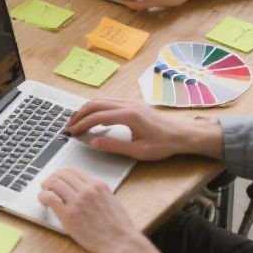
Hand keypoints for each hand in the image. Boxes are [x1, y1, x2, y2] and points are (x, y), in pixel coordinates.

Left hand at [39, 168, 160, 252]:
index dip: (60, 174)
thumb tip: (80, 189)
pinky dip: (43, 197)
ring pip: (53, 183)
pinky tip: (44, 202)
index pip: (72, 171)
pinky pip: (49, 198)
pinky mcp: (69, 214)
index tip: (56, 179)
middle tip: (47, 186)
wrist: (121, 243)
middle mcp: (87, 190)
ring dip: (45, 187)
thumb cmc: (118, 226)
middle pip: (61, 175)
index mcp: (98, 185)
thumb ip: (96, 192)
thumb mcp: (110, 200)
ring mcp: (77, 201)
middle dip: (51, 179)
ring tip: (44, 194)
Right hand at [64, 98, 222, 160]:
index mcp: (128, 116)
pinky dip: (96, 108)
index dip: (82, 124)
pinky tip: (93, 116)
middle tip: (68, 125)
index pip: (97, 117)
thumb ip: (114, 146)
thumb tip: (93, 142)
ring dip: (86, 109)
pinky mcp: (133, 104)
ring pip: (101, 101)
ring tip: (76, 121)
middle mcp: (127, 105)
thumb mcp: (139, 151)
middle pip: (96, 104)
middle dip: (79, 114)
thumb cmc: (164, 145)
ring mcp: (130, 102)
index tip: (71, 132)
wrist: (184, 134)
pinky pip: (109, 102)